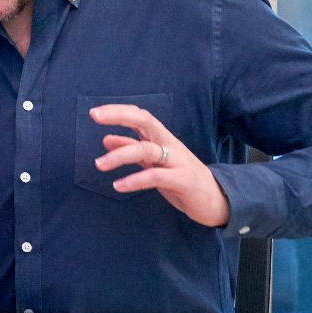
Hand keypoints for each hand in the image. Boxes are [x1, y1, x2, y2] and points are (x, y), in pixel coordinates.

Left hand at [89, 104, 230, 227]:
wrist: (217, 201)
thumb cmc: (182, 179)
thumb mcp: (153, 163)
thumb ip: (132, 150)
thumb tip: (106, 139)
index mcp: (162, 139)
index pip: (140, 117)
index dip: (118, 111)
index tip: (94, 112)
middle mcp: (170, 145)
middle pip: (145, 121)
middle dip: (120, 115)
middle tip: (95, 116)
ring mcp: (177, 162)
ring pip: (146, 149)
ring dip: (119, 155)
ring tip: (99, 164)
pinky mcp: (183, 180)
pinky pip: (155, 177)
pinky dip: (135, 180)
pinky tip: (118, 186)